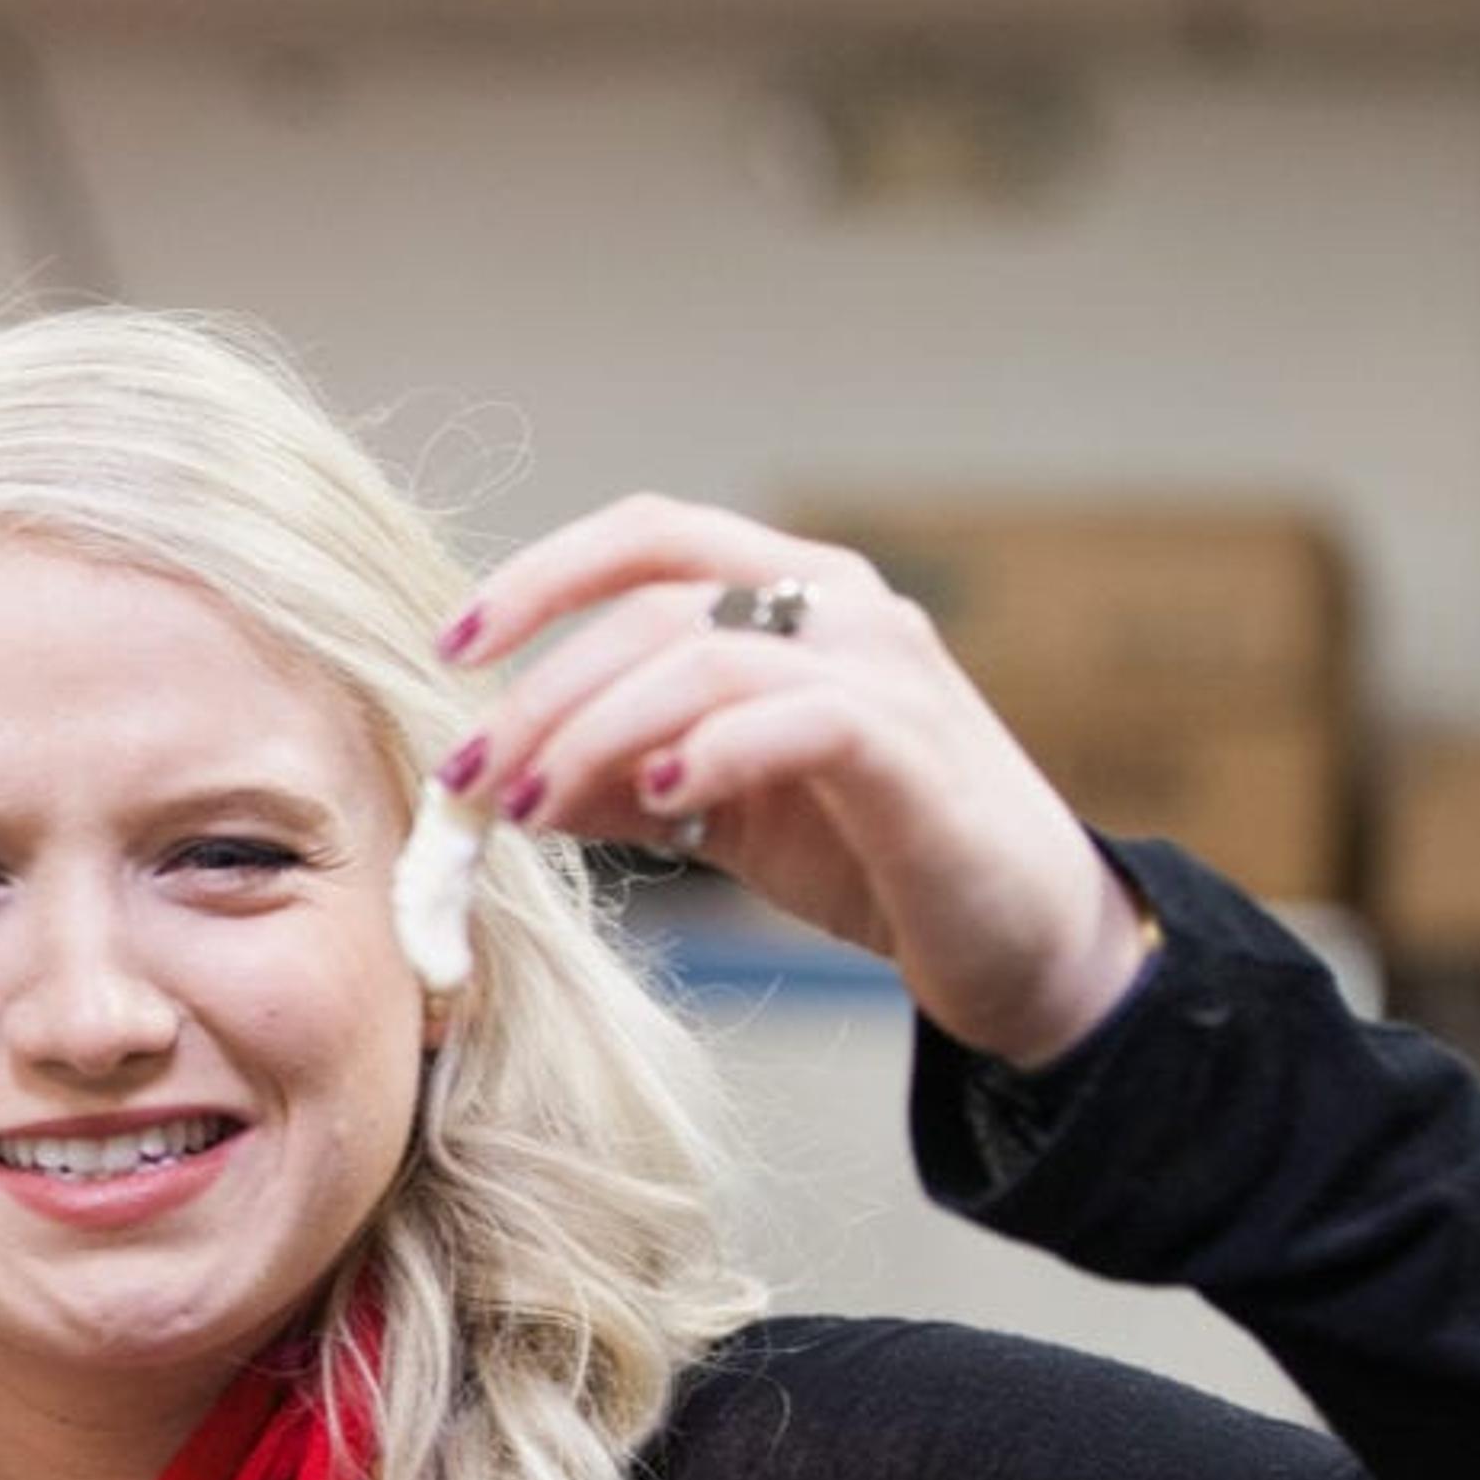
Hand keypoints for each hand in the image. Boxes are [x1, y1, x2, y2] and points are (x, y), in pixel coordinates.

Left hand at [442, 494, 1150, 1068]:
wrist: (1027, 943)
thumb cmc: (876, 855)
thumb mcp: (725, 813)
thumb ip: (626, 778)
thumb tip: (503, 779)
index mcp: (792, 592)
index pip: (647, 535)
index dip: (539, 578)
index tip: (452, 650)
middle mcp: (840, 604)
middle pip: (655, 601)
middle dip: (542, 688)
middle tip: (470, 774)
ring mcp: (884, 668)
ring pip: (705, 654)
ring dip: (596, 729)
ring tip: (536, 806)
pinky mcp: (913, 748)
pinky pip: (793, 719)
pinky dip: (709, 753)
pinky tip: (656, 803)